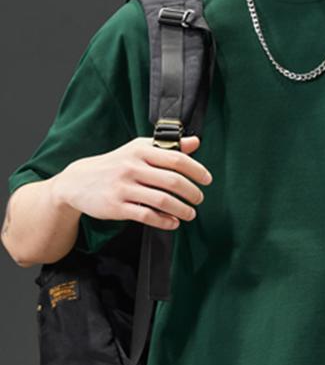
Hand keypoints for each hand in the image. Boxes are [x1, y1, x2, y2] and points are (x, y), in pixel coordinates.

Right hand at [53, 135, 212, 230]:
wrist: (77, 181)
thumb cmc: (115, 164)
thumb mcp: (138, 149)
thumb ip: (168, 146)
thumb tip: (196, 142)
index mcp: (140, 150)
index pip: (177, 159)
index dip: (196, 170)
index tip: (207, 180)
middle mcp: (132, 167)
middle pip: (173, 181)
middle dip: (192, 193)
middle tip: (199, 199)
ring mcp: (123, 187)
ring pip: (162, 200)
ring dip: (182, 209)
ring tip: (190, 214)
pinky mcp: (117, 206)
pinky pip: (147, 216)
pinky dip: (164, 221)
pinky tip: (173, 222)